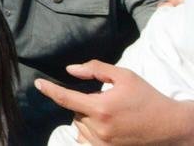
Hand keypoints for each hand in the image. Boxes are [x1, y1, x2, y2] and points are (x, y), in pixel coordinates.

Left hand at [35, 61, 193, 144]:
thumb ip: (95, 70)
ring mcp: (102, 144)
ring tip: (111, 114)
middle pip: (75, 111)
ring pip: (80, 125)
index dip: (49, 90)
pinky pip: (86, 138)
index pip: (65, 98)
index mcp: (101, 108)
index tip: (37, 83)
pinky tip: (107, 125)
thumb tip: (71, 70)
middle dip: (85, 103)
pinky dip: (90, 130)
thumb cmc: (147, 98)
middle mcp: (99, 129)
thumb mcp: (124, 76)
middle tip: (106, 100)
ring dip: (87, 117)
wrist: (170, 126)